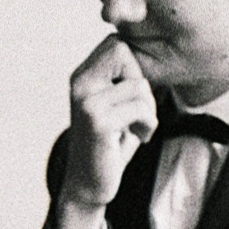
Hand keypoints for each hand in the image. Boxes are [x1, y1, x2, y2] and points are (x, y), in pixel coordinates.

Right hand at [52, 36, 157, 228]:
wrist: (88, 185)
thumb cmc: (110, 144)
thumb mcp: (115, 105)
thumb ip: (123, 79)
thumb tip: (149, 49)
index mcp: (82, 77)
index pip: (116, 44)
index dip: (134, 66)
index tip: (132, 96)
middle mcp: (79, 84)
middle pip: (123, 52)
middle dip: (141, 82)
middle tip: (139, 111)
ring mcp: (87, 102)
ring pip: (139, 85)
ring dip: (149, 109)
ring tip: (138, 127)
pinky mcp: (98, 122)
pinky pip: (140, 107)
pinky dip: (149, 124)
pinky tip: (139, 137)